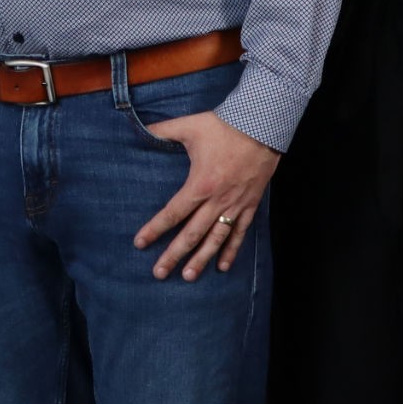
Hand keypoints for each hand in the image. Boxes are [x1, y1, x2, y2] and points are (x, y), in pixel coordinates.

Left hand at [133, 112, 280, 281]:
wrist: (262, 126)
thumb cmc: (225, 126)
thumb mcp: (189, 126)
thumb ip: (163, 130)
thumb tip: (140, 129)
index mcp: (200, 184)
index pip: (173, 213)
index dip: (155, 229)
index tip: (140, 243)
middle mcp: (217, 201)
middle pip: (192, 234)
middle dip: (174, 255)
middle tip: (159, 273)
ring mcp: (235, 205)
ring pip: (216, 239)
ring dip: (201, 259)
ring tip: (188, 277)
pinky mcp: (250, 205)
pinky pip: (240, 233)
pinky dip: (231, 250)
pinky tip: (222, 266)